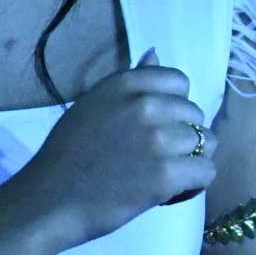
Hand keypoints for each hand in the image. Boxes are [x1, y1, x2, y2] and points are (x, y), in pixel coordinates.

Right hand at [3, 51, 214, 248]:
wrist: (49, 201)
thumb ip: (131, 82)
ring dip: (189, 162)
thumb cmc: (66, 156)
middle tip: (154, 158)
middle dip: (182, 137)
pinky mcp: (166, 174)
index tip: (156, 126)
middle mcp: (145, 105)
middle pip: (195, 114)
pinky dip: (193, 186)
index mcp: (125, 84)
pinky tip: (169, 192)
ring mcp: (158, 139)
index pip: (179, 82)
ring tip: (162, 176)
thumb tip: (155, 53)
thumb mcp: (93, 105)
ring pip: (207, 143)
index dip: (174, 107)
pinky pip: (206, 172)